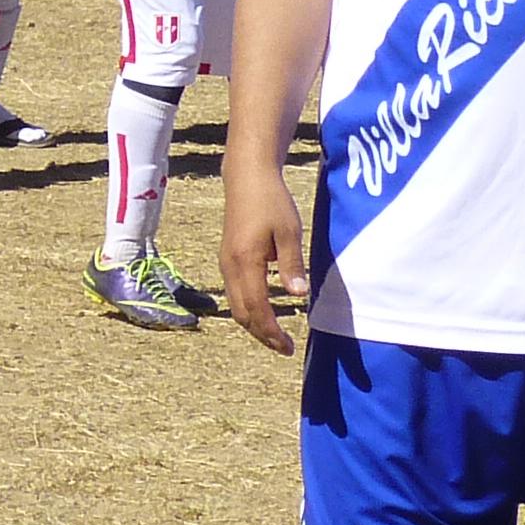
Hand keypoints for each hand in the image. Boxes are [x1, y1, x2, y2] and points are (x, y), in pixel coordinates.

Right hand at [221, 163, 307, 353]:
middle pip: (242, 313)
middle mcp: (230, 266)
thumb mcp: (289, 231)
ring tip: (275, 335)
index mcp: (245, 261)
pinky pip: (235, 293)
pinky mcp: (228, 257)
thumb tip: (298, 296)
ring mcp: (226, 262)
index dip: (271, 331)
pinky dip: (249, 309)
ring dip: (254, 324)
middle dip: (262, 334)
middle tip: (284, 348)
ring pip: (236, 305)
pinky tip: (264, 311)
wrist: (246, 176)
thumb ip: (291, 264)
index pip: (257, 307)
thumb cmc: (271, 201)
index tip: (288, 346)